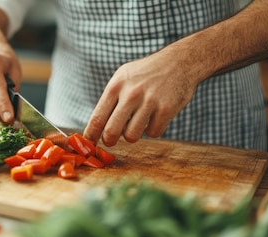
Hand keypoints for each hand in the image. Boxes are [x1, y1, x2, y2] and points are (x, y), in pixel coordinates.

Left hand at [83, 51, 199, 145]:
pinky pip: (153, 133)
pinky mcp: (166, 109)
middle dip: (109, 141)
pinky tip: (154, 117)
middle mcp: (131, 93)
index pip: (97, 117)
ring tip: (137, 123)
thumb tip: (95, 128)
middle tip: (110, 140)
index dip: (91, 135)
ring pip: (131, 136)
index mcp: (116, 86)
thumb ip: (110, 100)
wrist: (178, 61)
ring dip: (133, 134)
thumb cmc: (145, 73)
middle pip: (111, 131)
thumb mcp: (123, 78)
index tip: (89, 144)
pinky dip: (153, 129)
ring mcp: (149, 101)